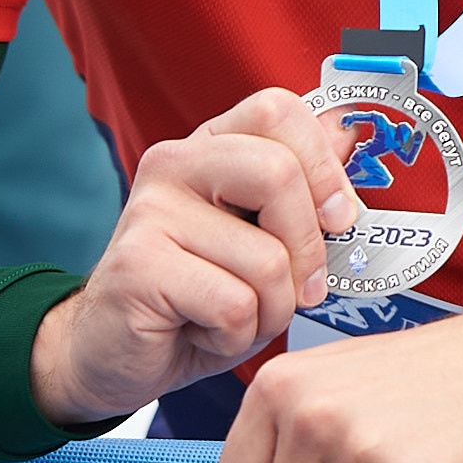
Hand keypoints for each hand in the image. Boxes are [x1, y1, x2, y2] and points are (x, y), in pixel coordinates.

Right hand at [30, 89, 362, 425]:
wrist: (116, 352)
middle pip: (279, 173)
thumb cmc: (200, 296)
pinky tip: (206, 332)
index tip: (339, 217)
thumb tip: (346, 130)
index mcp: (212, 145)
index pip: (279, 110)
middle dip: (308, 246)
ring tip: (239, 316)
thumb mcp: (266, 239)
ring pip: (267, 256)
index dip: (325, 166)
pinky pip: (235, 303)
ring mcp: (150, 211)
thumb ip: (303, 187)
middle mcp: (175, 164)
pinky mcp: (137, 265)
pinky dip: (239, 335)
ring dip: (273, 308)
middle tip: (303, 287)